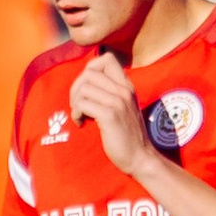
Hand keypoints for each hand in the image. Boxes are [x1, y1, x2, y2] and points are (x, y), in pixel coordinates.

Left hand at [67, 53, 154, 176]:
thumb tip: (84, 84)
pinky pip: (83, 104)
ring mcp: (118, 102)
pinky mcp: (110, 116)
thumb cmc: (127, 136)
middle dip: (76, 88)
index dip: (89, 69)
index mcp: (127, 86)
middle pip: (89, 72)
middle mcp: (123, 90)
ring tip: (80, 116)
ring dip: (75, 102)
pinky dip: (76, 113)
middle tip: (77, 105)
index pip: (106, 58)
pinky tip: (81, 123)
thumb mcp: (123, 108)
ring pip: (84, 88)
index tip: (86, 88)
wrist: (140, 157)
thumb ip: (110, 93)